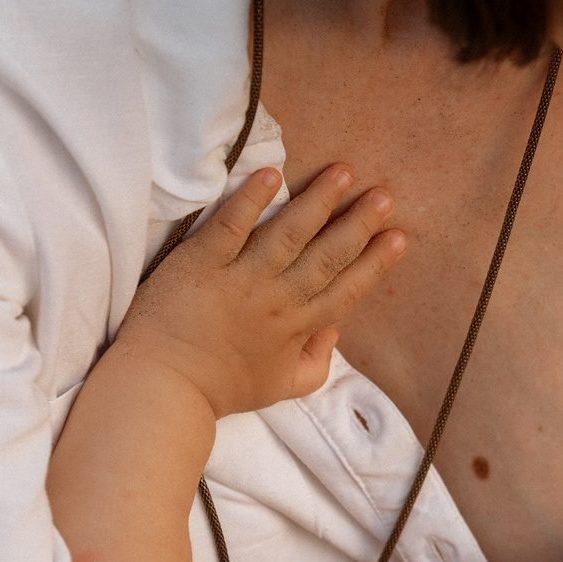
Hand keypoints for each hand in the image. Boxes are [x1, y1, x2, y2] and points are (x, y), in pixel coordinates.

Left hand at [117, 165, 404, 417]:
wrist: (164, 389)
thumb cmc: (219, 389)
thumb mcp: (279, 389)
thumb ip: (315, 364)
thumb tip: (334, 332)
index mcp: (297, 327)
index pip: (346, 289)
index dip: (375, 262)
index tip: (398, 236)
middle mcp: (277, 299)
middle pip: (326, 255)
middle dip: (359, 223)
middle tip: (384, 194)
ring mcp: (241, 279)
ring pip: (288, 234)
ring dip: (317, 201)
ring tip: (343, 172)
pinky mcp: (202, 263)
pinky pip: (230, 227)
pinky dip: (250, 200)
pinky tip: (271, 174)